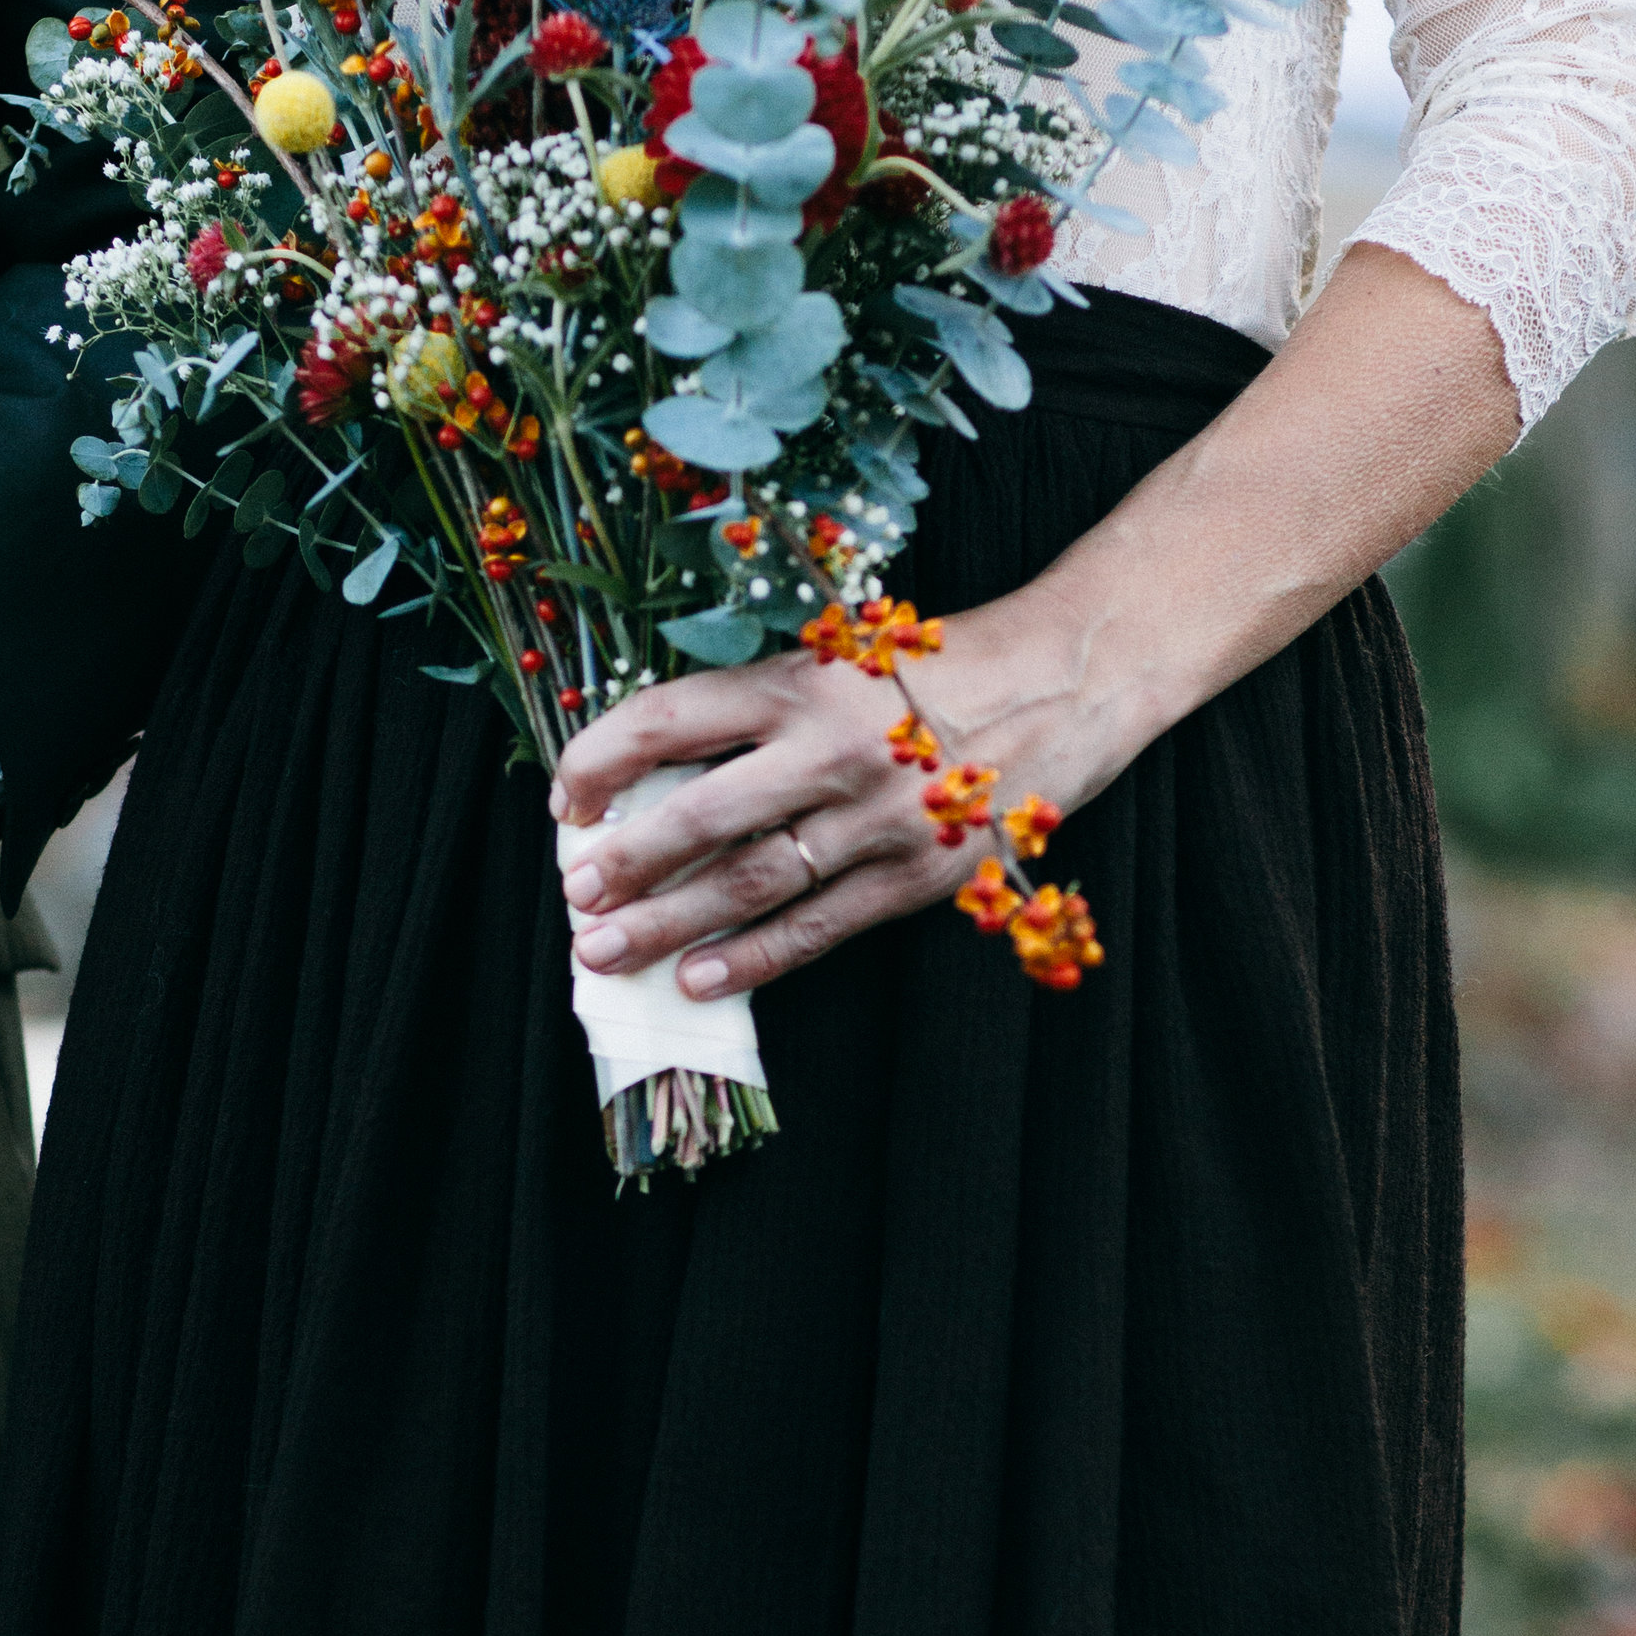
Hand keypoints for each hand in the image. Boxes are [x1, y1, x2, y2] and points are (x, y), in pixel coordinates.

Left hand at [550, 599, 1129, 1001]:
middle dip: (625, 862)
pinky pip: (817, 926)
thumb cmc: (936, 666)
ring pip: (748, 880)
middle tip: (576, 895)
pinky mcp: (917, 874)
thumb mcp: (837, 657)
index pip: (669, 719)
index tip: (569, 800)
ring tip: (606, 951)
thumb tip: (657, 777)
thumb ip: (757, 710)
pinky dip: (752, 957)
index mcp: (797, 680)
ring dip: (668, 921)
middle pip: (699, 814)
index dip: (602, 761)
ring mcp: (875, 815)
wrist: (1066, 678)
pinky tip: (698, 978)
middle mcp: (829, 746)